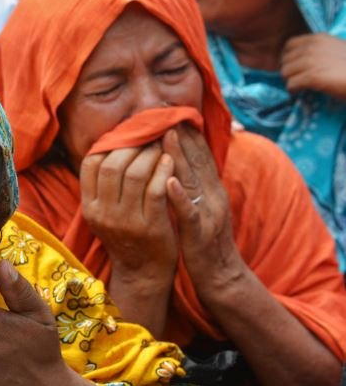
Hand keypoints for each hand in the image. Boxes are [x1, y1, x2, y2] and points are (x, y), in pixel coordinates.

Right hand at [81, 144, 177, 275]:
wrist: (143, 271)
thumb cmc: (127, 234)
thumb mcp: (105, 212)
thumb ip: (104, 186)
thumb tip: (113, 143)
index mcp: (89, 207)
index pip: (91, 164)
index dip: (109, 144)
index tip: (126, 135)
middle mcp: (104, 213)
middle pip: (113, 165)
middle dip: (133, 145)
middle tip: (148, 134)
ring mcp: (126, 221)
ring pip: (135, 174)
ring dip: (151, 154)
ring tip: (161, 145)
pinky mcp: (150, 226)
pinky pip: (156, 189)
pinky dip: (164, 170)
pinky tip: (170, 161)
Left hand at [162, 126, 244, 297]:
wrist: (220, 276)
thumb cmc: (203, 239)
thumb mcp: (200, 206)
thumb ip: (192, 183)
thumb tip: (177, 160)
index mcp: (211, 189)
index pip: (199, 154)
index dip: (186, 131)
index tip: (171, 109)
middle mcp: (212, 196)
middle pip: (197, 159)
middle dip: (182, 134)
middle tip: (165, 109)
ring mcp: (207, 213)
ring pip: (192, 179)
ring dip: (180, 156)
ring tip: (166, 133)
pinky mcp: (198, 232)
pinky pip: (188, 212)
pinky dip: (179, 196)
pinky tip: (168, 182)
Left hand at [282, 33, 345, 100]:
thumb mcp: (336, 51)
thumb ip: (320, 52)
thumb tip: (301, 62)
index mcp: (319, 38)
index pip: (289, 46)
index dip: (289, 58)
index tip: (294, 68)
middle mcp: (312, 47)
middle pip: (285, 61)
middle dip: (289, 72)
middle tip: (298, 80)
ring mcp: (311, 61)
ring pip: (285, 73)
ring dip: (291, 81)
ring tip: (300, 87)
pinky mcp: (312, 76)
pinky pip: (291, 84)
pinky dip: (293, 90)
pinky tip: (300, 93)